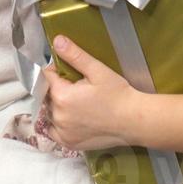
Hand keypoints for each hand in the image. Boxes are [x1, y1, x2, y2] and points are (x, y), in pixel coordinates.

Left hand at [42, 35, 140, 151]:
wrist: (134, 121)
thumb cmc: (118, 94)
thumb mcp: (97, 70)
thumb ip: (75, 55)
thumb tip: (57, 40)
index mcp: (61, 95)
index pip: (48, 76)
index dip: (57, 71)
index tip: (70, 72)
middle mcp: (57, 115)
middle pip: (49, 95)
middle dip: (58, 89)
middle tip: (78, 88)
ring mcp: (62, 132)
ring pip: (51, 113)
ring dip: (58, 106)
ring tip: (78, 103)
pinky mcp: (69, 143)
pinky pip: (54, 131)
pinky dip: (59, 125)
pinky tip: (72, 118)